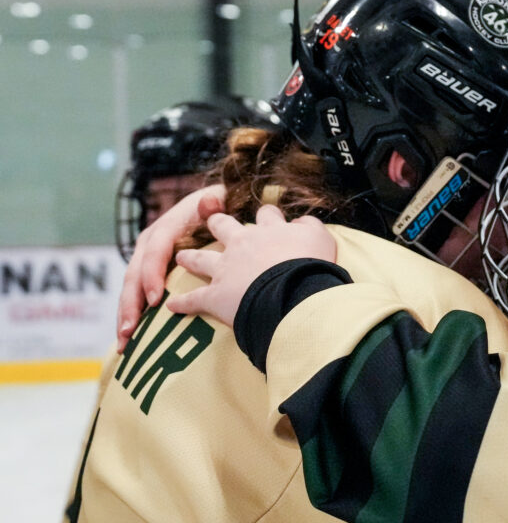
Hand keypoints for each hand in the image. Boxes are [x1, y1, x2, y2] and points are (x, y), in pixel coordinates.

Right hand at [116, 185, 225, 350]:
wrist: (215, 208)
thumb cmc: (219, 209)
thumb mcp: (218, 203)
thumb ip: (214, 206)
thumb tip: (210, 202)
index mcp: (167, 228)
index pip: (156, 251)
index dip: (152, 274)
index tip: (156, 300)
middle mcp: (151, 243)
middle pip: (135, 274)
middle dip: (131, 304)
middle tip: (130, 331)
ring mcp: (148, 259)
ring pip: (132, 288)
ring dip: (126, 315)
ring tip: (125, 342)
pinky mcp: (150, 273)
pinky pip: (138, 295)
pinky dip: (134, 317)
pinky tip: (131, 341)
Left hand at [166, 204, 335, 326]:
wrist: (292, 292)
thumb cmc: (310, 266)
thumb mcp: (321, 238)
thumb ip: (310, 227)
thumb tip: (303, 223)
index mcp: (270, 231)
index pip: (267, 216)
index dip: (268, 216)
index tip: (269, 217)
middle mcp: (242, 244)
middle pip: (223, 226)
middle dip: (217, 223)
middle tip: (213, 222)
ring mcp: (225, 269)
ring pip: (201, 258)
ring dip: (190, 257)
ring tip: (181, 257)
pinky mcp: (215, 296)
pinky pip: (194, 299)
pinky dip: (182, 303)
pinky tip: (172, 306)